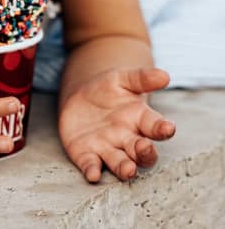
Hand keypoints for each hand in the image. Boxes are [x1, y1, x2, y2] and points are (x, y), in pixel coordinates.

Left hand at [58, 67, 175, 182]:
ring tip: (129, 169)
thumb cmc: (108, 89)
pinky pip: (91, 164)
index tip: (169, 127)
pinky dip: (93, 170)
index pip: (155, 126)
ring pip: (120, 163)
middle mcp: (127, 139)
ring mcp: (107, 148)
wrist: (80, 97)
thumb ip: (141, 78)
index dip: (162, 128)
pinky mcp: (87, 154)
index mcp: (139, 119)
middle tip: (145, 147)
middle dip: (145, 152)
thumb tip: (164, 75)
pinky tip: (93, 174)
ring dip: (125, 168)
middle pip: (141, 152)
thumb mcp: (122, 78)